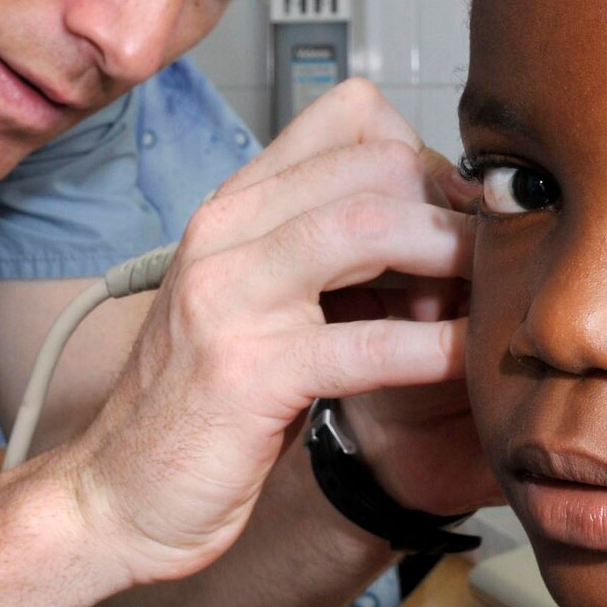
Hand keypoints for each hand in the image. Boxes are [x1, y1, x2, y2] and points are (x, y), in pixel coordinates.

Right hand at [59, 79, 476, 585]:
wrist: (116, 493)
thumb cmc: (205, 405)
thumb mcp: (259, 303)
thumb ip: (328, 259)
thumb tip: (440, 235)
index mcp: (233, 206)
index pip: (346, 113)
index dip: (420, 150)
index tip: (454, 206)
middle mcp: (224, 232)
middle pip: (371, 162)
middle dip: (449, 202)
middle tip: (486, 254)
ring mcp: (230, 297)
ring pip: (369, 228)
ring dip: (450, 254)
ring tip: (490, 290)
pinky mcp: (249, 373)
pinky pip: (370, 343)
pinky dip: (437, 347)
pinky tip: (469, 359)